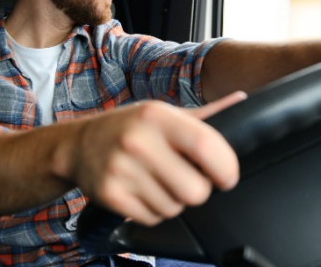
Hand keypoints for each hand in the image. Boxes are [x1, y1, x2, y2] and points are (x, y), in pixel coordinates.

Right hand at [69, 92, 245, 225]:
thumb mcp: (162, 112)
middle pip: (196, 190)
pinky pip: (152, 219)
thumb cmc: (128, 127)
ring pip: (175, 208)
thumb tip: (242, 101)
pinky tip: (142, 191)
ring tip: (158, 181)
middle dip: (198, 189)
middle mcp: (138, 141)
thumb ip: (204, 114)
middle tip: (185, 177)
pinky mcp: (110, 195)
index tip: (227, 176)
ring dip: (173, 201)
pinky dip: (153, 211)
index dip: (226, 168)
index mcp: (157, 116)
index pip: (206, 147)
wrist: (78, 145)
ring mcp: (122, 170)